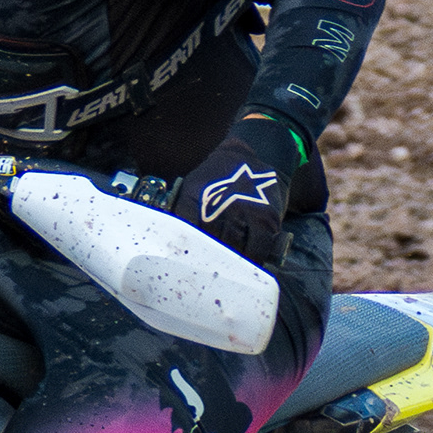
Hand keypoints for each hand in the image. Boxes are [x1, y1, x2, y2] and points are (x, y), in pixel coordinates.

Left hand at [181, 112, 314, 271]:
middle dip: (207, 266)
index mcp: (195, 199)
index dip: (182, 256)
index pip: (184, 235)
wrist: (254, 152)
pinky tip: (249, 267)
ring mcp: (244, 212)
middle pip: (209, 247)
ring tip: (227, 278)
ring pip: (235, 251)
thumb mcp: (194, 188)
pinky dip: (254, 261)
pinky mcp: (267, 217)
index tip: (182, 271)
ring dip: (230, 267)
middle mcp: (219, 206)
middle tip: (206, 279)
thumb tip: (165, 242)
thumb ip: (183, 213)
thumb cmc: (218, 178)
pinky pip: (259, 247)